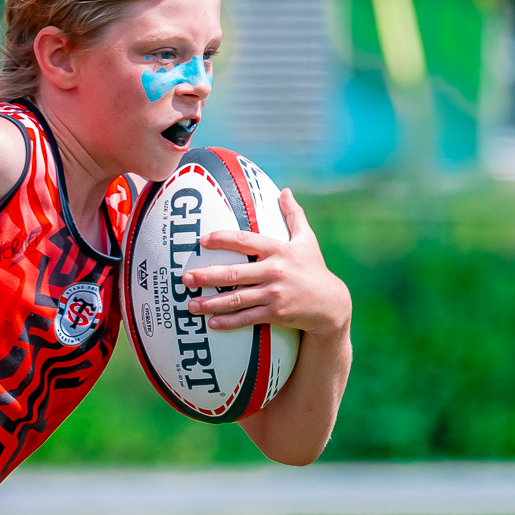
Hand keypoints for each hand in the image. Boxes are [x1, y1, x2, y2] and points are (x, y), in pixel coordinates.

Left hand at [181, 189, 351, 337]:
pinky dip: (229, 322)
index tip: (202, 241)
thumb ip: (294, 215)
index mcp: (278, 250)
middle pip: (235, 273)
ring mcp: (274, 294)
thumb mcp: (307, 240)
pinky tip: (212, 323)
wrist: (330, 304)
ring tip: (190, 305)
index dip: (222, 239)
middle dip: (207, 276)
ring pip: (237, 299)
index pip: (245, 241)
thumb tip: (285, 191)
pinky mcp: (276, 314)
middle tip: (184, 278)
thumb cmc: (314, 268)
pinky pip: (248, 318)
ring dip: (211, 303)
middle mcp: (274, 271)